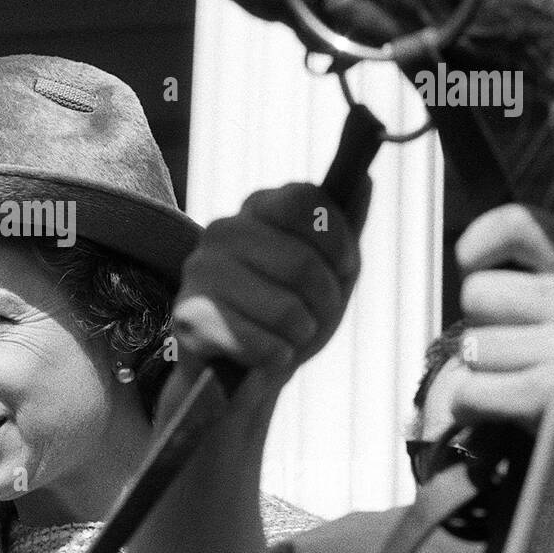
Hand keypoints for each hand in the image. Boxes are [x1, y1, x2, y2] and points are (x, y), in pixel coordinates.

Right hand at [171, 181, 370, 384]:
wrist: (241, 372)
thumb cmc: (290, 314)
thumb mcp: (329, 271)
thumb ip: (345, 228)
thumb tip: (365, 180)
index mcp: (256, 210)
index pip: (302, 200)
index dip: (335, 240)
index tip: (343, 268)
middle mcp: (222, 231)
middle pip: (301, 262)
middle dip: (325, 301)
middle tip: (315, 316)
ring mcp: (200, 272)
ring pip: (285, 309)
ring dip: (300, 334)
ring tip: (286, 335)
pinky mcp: (189, 316)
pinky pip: (260, 343)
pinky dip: (275, 357)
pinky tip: (263, 353)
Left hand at [447, 204, 553, 432]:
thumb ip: (536, 264)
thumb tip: (467, 257)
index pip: (515, 224)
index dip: (479, 248)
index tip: (478, 268)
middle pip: (476, 293)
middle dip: (482, 324)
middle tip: (518, 345)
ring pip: (471, 346)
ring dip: (482, 370)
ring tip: (524, 378)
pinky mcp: (551, 392)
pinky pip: (471, 392)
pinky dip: (474, 406)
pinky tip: (504, 409)